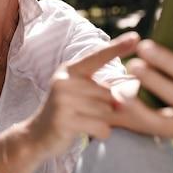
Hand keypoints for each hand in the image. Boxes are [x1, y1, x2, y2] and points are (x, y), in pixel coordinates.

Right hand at [24, 32, 139, 158]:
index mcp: (70, 70)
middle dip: (107, 108)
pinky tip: (86, 132)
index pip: (97, 56)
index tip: (136, 37)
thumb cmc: (66, 112)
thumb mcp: (78, 92)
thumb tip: (133, 88)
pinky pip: (102, 127)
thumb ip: (102, 87)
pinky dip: (101, 133)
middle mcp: (65, 81)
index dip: (117, 47)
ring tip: (85, 121)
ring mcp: (64, 100)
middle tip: (87, 113)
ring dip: (104, 121)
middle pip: (109, 94)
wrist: (36, 135)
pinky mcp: (66, 120)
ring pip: (107, 112)